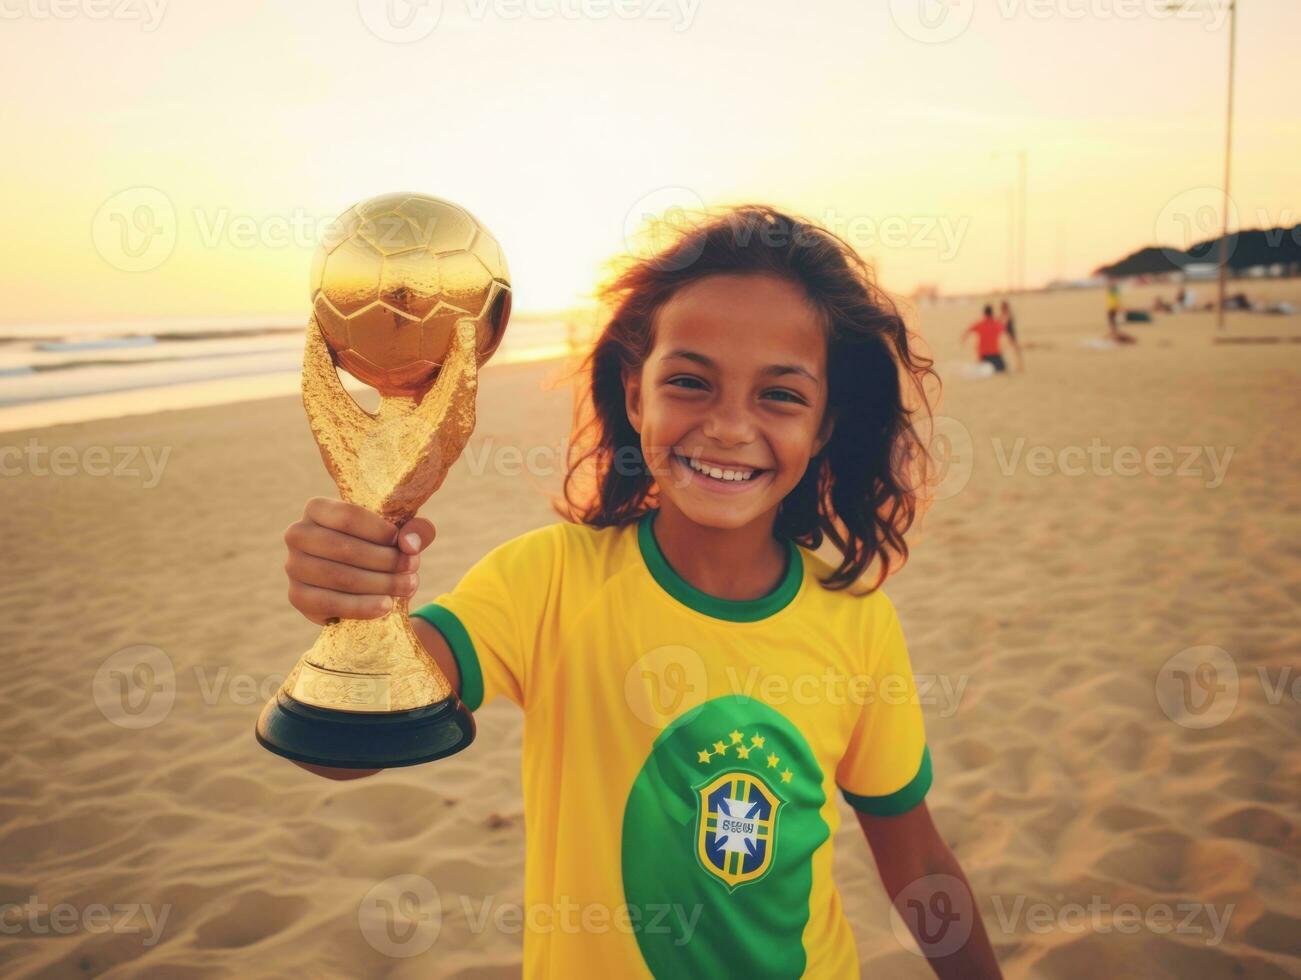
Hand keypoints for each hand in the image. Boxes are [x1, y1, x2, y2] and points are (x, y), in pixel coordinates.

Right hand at [283, 497, 434, 624]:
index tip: (401, 542)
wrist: (363, 581)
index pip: (347, 516)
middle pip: (344, 548)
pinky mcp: (296, 596)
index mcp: (317, 508)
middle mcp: (298, 534)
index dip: (379, 531)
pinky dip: (361, 607)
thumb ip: (416, 530)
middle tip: (412, 568)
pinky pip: (329, 604)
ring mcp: (293, 566)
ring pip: (339, 577)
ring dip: (380, 584)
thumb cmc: (381, 546)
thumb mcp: (402, 533)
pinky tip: (386, 606)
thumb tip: (410, 544)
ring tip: (407, 586)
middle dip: (385, 560)